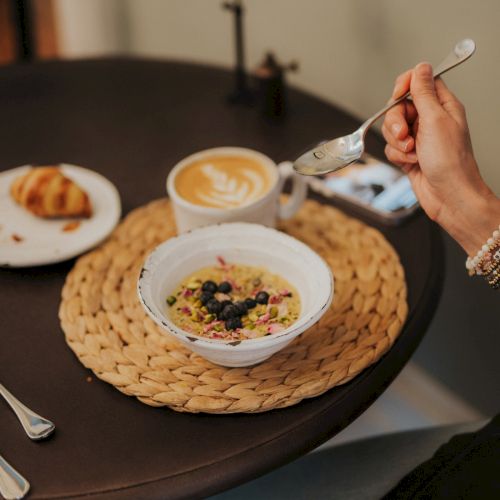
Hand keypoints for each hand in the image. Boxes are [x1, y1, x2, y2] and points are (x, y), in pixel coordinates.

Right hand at [382, 62, 499, 254]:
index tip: (397, 95)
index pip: (419, 82)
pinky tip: (410, 162)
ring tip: (411, 151)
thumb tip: (421, 67)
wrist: (448, 195)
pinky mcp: (409, 154)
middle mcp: (430, 120)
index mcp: (443, 105)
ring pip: (391, 129)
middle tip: (406, 134)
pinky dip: (397, 155)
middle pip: (399, 107)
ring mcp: (418, 138)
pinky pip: (391, 147)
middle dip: (396, 121)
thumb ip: (424, 92)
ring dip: (396, 142)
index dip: (404, 86)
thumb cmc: (450, 161)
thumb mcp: (435, 119)